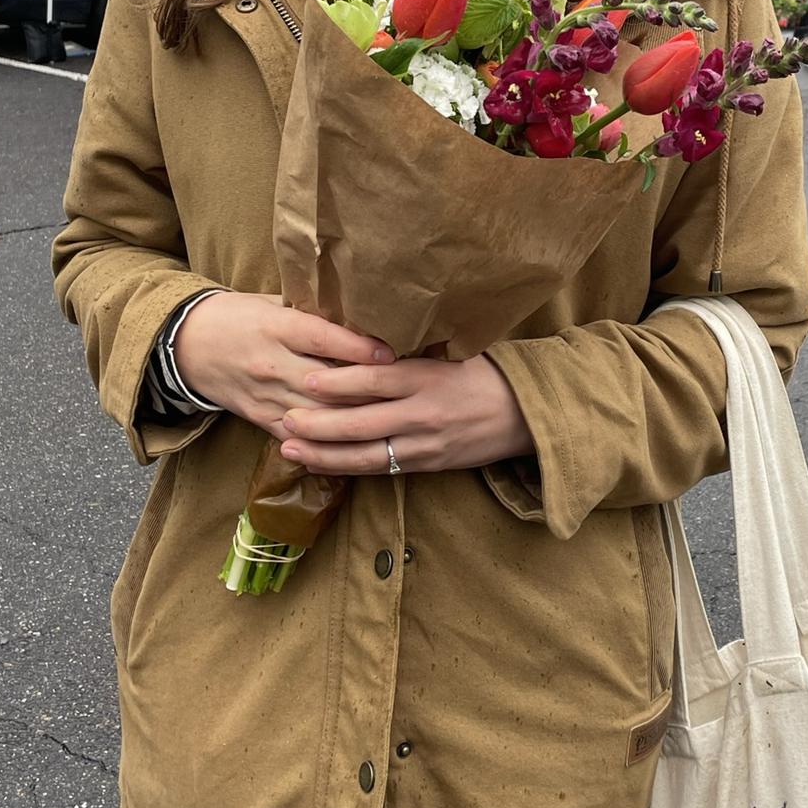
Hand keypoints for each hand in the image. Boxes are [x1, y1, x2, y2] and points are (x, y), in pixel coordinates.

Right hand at [172, 292, 391, 440]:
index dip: (357, 348)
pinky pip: (295, 435)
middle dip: (364, 391)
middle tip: (400, 394)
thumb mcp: (273, 304)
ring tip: (385, 420)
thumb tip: (358, 316)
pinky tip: (352, 443)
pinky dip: (324, 441)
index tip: (389, 354)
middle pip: (326, 384)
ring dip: (350, 419)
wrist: (188, 344)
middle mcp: (272, 364)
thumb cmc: (238, 316)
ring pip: (316, 414)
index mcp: (277, 328)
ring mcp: (265, 394)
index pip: (323, 339)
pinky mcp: (258, 417)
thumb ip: (312, 314)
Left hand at [277, 354, 534, 475]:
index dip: (338, 381)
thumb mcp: (449, 353)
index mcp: (427, 377)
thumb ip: (408, 352)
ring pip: (366, 454)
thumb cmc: (482, 374)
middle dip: (319, 424)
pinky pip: (381, 468)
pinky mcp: (427, 464)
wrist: (523, 414)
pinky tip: (323, 465)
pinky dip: (349, 467)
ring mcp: (425, 443)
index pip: (376, 380)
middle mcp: (423, 412)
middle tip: (284, 418)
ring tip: (290, 448)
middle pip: (362, 422)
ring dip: (324, 453)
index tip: (306, 379)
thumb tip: (359, 338)